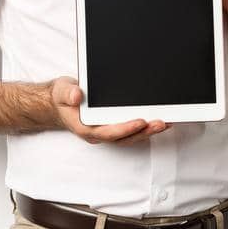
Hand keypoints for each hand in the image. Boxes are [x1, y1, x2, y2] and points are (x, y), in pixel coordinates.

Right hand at [49, 76, 167, 144]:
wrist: (63, 101)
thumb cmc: (64, 97)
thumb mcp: (62, 91)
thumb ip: (68, 93)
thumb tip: (76, 96)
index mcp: (84, 127)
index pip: (107, 132)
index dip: (124, 129)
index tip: (140, 122)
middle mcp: (97, 133)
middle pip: (123, 137)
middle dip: (143, 131)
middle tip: (160, 123)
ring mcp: (107, 131)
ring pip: (130, 136)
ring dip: (148, 131)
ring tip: (166, 123)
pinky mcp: (114, 126)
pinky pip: (132, 130)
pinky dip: (146, 127)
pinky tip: (160, 120)